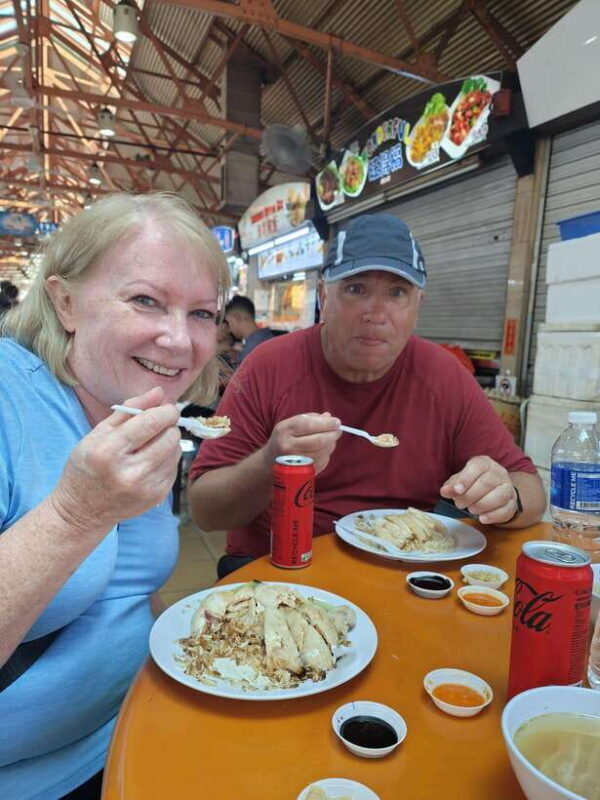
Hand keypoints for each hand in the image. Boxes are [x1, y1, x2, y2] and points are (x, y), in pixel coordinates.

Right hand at [50, 387, 181, 536]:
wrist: (81, 511)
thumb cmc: (87, 466)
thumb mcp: (98, 433)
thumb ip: (129, 409)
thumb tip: (159, 392)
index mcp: (108, 451)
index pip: (151, 422)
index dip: (166, 410)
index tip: (168, 407)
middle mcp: (128, 471)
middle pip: (169, 437)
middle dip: (169, 425)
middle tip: (159, 425)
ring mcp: (144, 487)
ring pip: (176, 451)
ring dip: (169, 442)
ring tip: (151, 444)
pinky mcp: (156, 497)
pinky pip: (174, 468)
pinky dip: (167, 459)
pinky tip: (151, 461)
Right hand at [265, 412, 341, 474]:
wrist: (270, 461)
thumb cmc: (284, 439)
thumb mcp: (290, 424)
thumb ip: (310, 418)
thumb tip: (329, 417)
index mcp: (284, 430)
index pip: (308, 425)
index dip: (326, 423)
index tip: (337, 422)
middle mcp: (288, 446)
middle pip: (318, 440)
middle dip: (333, 434)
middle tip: (338, 430)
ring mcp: (295, 462)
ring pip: (323, 451)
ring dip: (331, 444)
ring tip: (330, 439)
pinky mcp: (303, 471)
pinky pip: (323, 461)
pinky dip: (327, 454)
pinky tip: (323, 450)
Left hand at [440, 455, 517, 524]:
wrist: (494, 492)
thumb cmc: (474, 484)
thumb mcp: (461, 481)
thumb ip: (452, 486)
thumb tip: (445, 491)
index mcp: (485, 463)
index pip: (478, 466)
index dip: (466, 478)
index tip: (457, 491)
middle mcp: (499, 473)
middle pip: (487, 483)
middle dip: (470, 496)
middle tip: (459, 504)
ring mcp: (508, 488)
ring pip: (499, 496)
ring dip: (482, 505)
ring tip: (471, 510)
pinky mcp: (512, 503)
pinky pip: (506, 510)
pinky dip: (493, 516)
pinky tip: (482, 518)